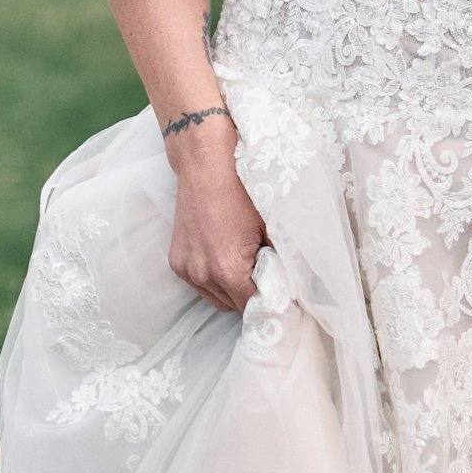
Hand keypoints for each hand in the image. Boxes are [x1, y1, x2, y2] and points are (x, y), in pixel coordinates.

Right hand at [166, 122, 266, 312]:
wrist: (206, 166)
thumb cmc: (240, 191)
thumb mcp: (270, 225)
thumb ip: (281, 259)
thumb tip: (294, 280)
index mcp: (228, 269)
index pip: (252, 306)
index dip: (271, 303)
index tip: (283, 298)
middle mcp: (202, 275)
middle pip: (234, 306)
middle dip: (252, 296)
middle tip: (268, 278)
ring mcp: (186, 270)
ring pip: (215, 298)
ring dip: (232, 291)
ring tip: (247, 266)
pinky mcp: (177, 262)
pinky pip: (200, 284)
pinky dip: (215, 279)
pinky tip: (227, 258)